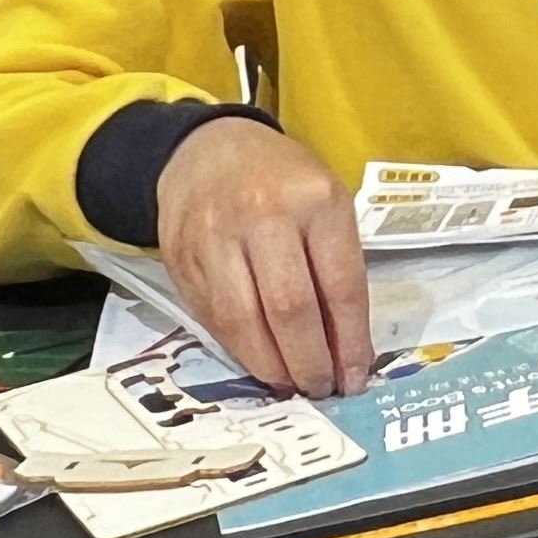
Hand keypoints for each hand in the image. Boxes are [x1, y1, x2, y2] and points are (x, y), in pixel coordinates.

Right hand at [157, 117, 373, 396]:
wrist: (208, 149)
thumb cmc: (283, 180)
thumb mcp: (327, 203)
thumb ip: (336, 266)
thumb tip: (345, 345)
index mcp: (317, 200)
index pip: (341, 285)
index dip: (350, 341)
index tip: (356, 376)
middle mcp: (265, 215)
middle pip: (290, 309)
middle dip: (309, 361)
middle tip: (321, 388)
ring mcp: (216, 236)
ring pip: (243, 321)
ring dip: (270, 365)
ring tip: (290, 383)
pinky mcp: (181, 255)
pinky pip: (212, 317)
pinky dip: (238, 348)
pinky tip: (258, 360)